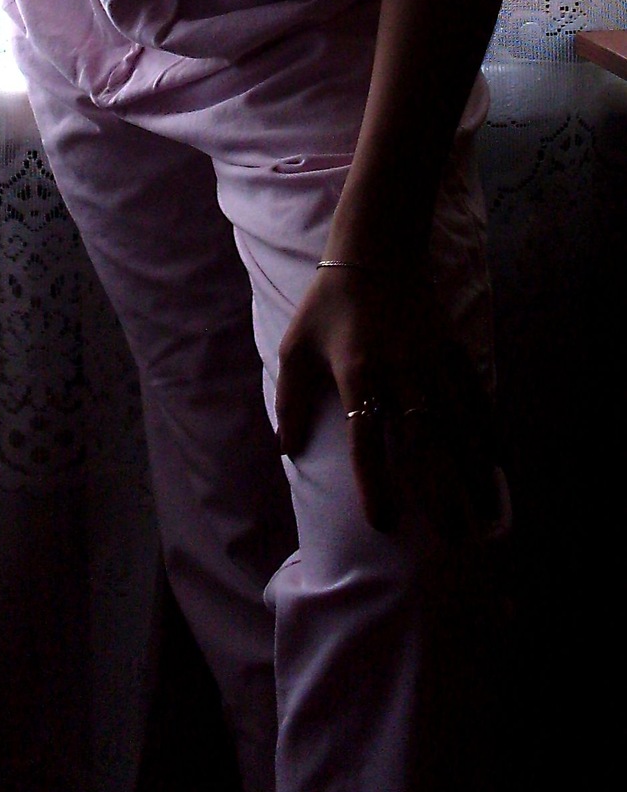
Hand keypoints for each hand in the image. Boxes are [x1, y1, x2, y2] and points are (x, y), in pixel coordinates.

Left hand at [275, 259, 497, 541]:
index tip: (383, 523)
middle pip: (424, 442)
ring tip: (488, 511)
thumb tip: (289, 450)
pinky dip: (490, 430)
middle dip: (440, 493)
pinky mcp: (453, 351)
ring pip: (459, 425)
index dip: (374, 483)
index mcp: (356, 373)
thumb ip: (291, 400)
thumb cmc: (328, 305)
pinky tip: (501, 462)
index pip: (367, 438)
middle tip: (454, 538)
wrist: (375, 253)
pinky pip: (476, 397)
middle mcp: (400, 371)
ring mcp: (432, 362)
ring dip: (474, 470)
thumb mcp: (296, 347)